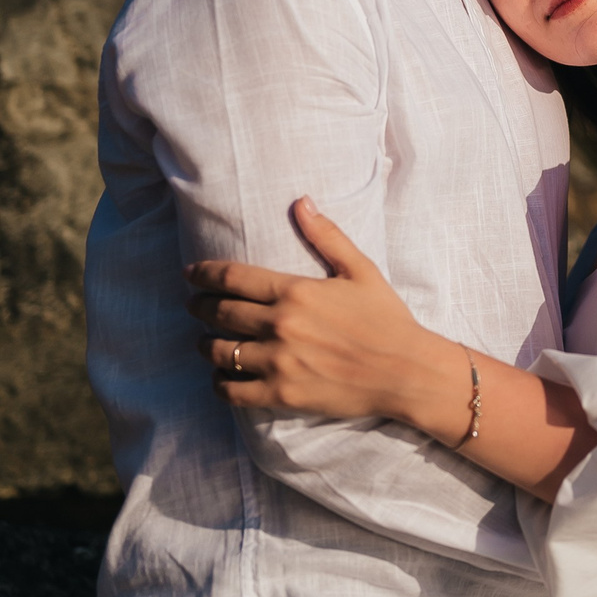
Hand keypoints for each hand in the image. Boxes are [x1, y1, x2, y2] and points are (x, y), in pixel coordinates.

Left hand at [187, 197, 434, 423]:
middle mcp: (281, 325)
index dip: (204, 274)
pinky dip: (220, 383)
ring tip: (205, 342)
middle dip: (200, 307)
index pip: (232, 277)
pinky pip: (232, 390)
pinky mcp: (281, 394)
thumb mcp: (360, 270)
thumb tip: (302, 202)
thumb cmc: (387, 319)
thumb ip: (327, 236)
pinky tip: (221, 377)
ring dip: (205, 345)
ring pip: (219, 352)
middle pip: (219, 312)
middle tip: (193, 305)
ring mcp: (278, 362)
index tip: (190, 274)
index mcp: (296, 291)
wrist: (405, 371)